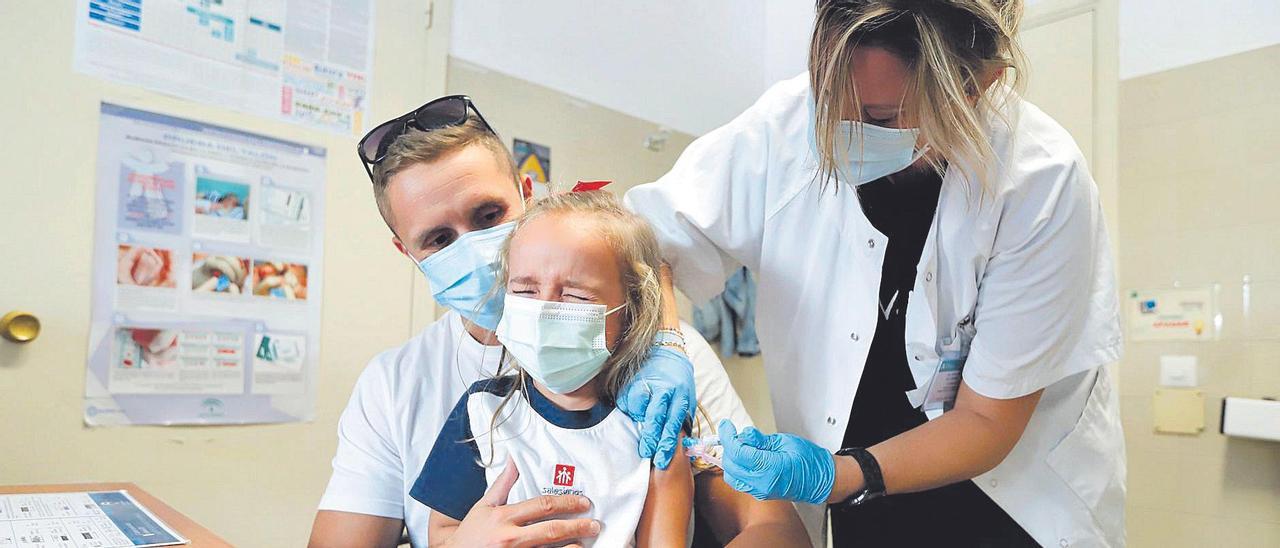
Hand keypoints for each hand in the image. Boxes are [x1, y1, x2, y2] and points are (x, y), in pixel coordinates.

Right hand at [445, 460, 600, 547]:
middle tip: (594, 524)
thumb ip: (503, 484)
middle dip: (577, 526)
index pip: (542, 505)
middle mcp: (509, 537)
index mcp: (503, 517)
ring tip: (586, 543)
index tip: (583, 503)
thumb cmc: (470, 533)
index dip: (566, 503)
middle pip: (551, 530)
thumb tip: (514, 459)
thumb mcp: (484, 506)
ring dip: (573, 547)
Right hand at [617, 346, 696, 468]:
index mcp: (680, 395)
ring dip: (639, 419)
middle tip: (646, 452)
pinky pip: (626, 401)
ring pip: (638, 408)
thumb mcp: (686, 400)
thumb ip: (682, 422)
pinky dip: (629, 409)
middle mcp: (664, 389)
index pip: (673, 423)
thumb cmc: (678, 384)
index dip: (667, 442)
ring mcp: (646, 384)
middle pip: (655, 417)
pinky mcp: (631, 381)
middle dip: (651, 437)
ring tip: (642, 420)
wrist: (666, 353)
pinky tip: (636, 407)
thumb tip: (682, 450)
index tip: (661, 459)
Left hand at [718, 420, 834, 504]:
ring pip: (731, 475)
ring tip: (743, 445)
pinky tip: (746, 457)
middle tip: (735, 433)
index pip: (738, 452)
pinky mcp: (760, 493)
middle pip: (730, 464)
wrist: (821, 480)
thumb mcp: (784, 442)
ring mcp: (760, 491)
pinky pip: (739, 481)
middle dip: (729, 447)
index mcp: (770, 468)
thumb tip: (744, 434)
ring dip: (731, 458)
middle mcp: (762, 483)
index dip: (728, 436)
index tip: (726, 426)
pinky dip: (737, 467)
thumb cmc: (809, 460)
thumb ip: (761, 440)